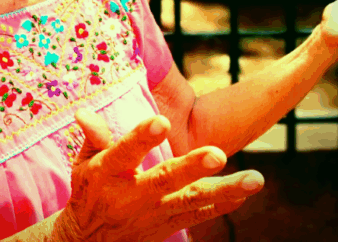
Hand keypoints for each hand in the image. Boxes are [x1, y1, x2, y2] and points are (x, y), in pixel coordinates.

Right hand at [54, 110, 263, 241]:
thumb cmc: (88, 191)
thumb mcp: (82, 163)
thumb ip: (94, 136)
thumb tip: (83, 112)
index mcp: (106, 172)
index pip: (124, 152)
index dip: (142, 137)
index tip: (162, 120)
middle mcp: (131, 195)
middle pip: (164, 179)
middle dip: (192, 167)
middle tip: (218, 154)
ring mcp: (152, 213)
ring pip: (190, 201)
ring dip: (224, 190)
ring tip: (254, 179)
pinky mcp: (166, 225)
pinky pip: (197, 215)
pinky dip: (221, 204)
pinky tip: (244, 193)